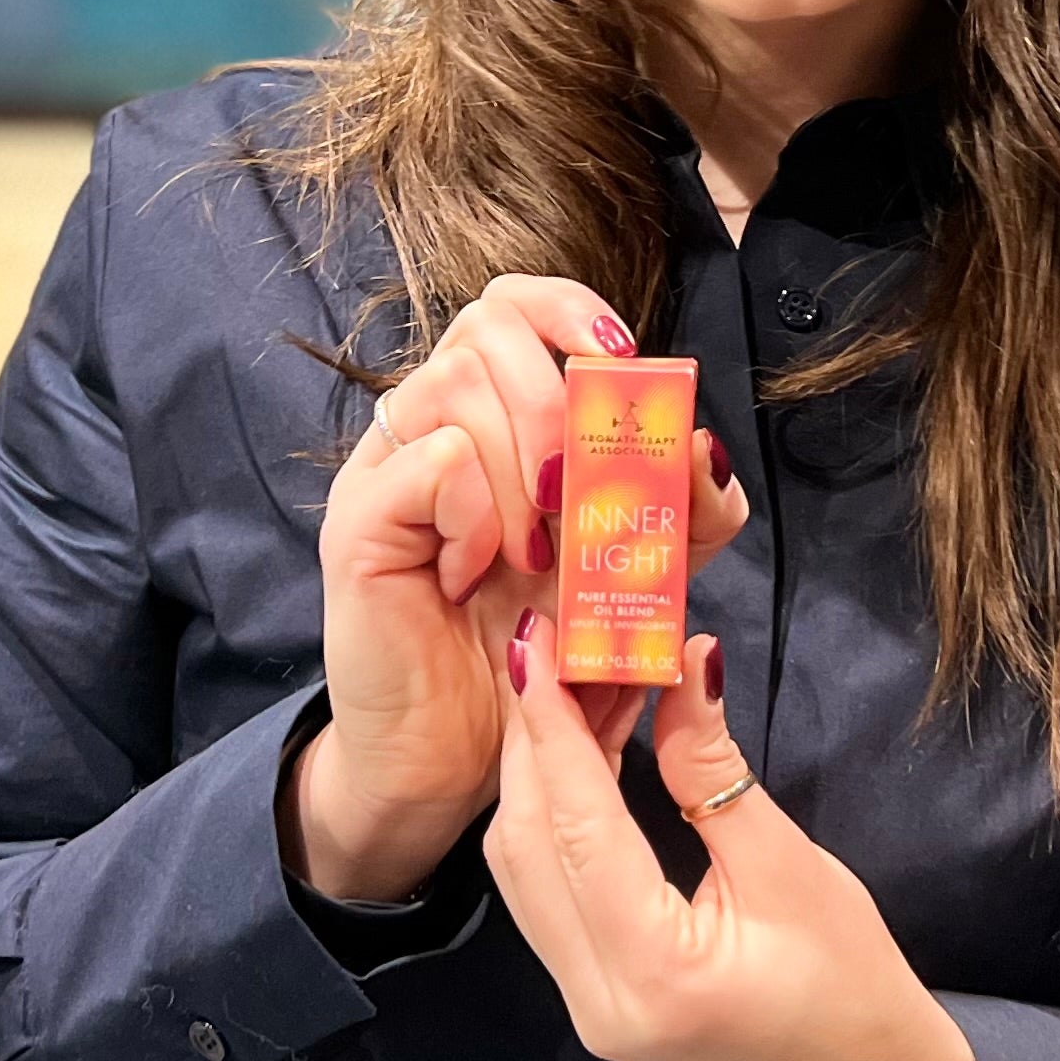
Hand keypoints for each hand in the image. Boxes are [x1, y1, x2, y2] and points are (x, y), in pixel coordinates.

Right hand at [297, 282, 751, 901]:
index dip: (568, 306)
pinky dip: (477, 512)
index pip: (512, 301)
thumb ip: (675, 518)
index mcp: (488, 418)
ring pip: (457, 384)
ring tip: (531, 554)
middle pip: (485, 328)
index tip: (619, 359)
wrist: (454, 759)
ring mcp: (385, 468)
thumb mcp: (627, 576)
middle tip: (575, 498)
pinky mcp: (357, 523)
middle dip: (557, 404)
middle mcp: (427, 425)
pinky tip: (478, 571)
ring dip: (522, 470)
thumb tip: (702, 448)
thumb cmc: (531, 656)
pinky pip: (430, 461)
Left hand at [483, 618, 987, 1060]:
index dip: (549, 725)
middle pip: (526, 846)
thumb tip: (683, 659)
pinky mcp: (593, 999)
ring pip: (523, 870)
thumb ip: (714, 767)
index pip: (575, 825)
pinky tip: (583, 759)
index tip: (537, 640)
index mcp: (651, 971)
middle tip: (560, 648)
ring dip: (540, 777)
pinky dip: (555, 821)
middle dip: (535, 739)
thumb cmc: (853, 983)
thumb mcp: (790, 865)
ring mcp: (585, 1007)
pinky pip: (545, 895)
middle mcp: (595, 998)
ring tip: (577, 689)